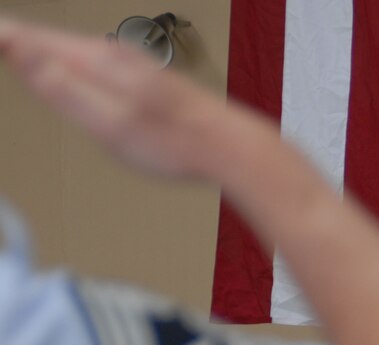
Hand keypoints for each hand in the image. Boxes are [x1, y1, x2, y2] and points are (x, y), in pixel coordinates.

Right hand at [0, 18, 228, 178]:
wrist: (228, 146)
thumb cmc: (173, 144)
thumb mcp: (110, 123)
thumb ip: (64, 89)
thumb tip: (21, 50)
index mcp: (100, 63)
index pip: (34, 40)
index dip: (3, 37)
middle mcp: (114, 56)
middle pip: (50, 41)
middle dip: (14, 38)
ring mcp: (131, 66)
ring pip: (71, 50)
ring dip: (38, 45)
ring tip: (11, 43)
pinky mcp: (143, 80)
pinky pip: (90, 61)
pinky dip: (65, 58)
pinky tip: (63, 65)